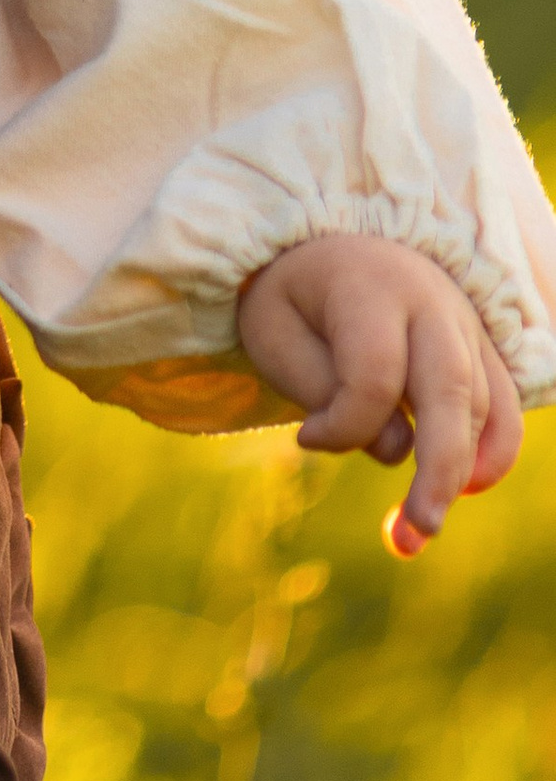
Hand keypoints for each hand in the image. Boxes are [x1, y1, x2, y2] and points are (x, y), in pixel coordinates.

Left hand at [238, 233, 523, 554]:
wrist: (329, 248)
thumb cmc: (294, 299)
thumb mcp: (275, 332)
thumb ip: (325, 389)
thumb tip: (396, 449)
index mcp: (369, 286)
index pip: (373, 373)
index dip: (341, 423)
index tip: (304, 436)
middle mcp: (430, 301)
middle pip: (450, 389)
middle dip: (437, 469)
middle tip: (415, 531)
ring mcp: (464, 325)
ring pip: (482, 405)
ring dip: (461, 473)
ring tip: (418, 529)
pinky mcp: (481, 350)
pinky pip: (505, 406)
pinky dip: (494, 453)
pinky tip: (467, 488)